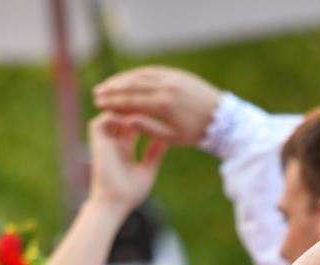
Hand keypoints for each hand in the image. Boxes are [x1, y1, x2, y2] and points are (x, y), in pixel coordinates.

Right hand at [86, 114, 167, 214]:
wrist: (114, 202)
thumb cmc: (131, 192)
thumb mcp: (148, 170)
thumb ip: (154, 154)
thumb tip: (167, 140)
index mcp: (125, 147)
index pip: (135, 123)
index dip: (146, 116)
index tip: (161, 111)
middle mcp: (113, 140)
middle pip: (123, 115)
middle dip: (136, 107)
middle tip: (152, 100)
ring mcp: (105, 140)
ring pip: (113, 114)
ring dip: (126, 108)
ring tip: (144, 105)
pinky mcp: (97, 141)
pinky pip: (105, 119)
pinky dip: (117, 116)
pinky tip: (133, 119)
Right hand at [93, 66, 222, 145]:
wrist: (222, 118)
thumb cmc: (195, 133)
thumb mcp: (172, 138)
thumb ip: (148, 129)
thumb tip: (125, 121)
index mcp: (163, 106)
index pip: (130, 101)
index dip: (112, 102)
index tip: (99, 104)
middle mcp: (166, 88)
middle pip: (132, 85)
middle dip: (112, 88)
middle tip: (97, 92)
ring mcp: (172, 78)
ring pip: (141, 75)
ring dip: (122, 79)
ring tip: (108, 84)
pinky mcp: (178, 74)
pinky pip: (152, 71)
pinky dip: (137, 74)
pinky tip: (128, 78)